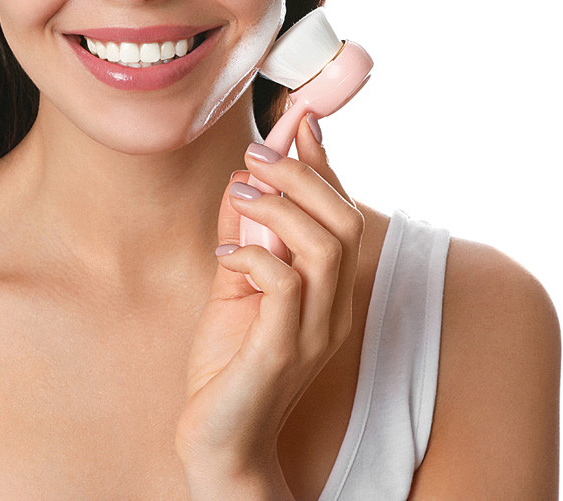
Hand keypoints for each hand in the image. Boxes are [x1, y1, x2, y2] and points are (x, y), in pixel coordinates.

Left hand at [175, 115, 363, 486]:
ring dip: (279, 207)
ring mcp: (313, 330)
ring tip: (239, 195)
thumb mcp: (235, 286)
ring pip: (324, 245)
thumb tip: (240, 183)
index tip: (299, 121)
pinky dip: (253, 255)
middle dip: (300, 174)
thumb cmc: (229, 362)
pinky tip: (225, 257)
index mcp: (327, 290)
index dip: (323, 165)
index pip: (342, 214)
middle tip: (256, 153)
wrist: (219, 440)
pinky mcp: (281, 349)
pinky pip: (285, 283)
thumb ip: (244, 238)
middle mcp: (333, 308)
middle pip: (344, 220)